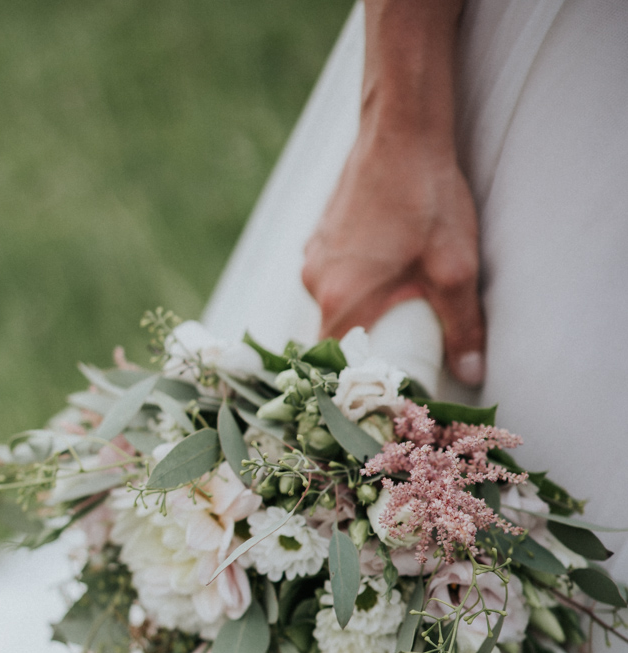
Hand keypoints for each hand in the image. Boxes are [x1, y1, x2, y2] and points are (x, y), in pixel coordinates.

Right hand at [303, 125, 484, 385]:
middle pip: (337, 336)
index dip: (357, 384)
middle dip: (368, 347)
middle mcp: (316, 281)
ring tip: (400, 306)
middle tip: (403, 350)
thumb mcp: (454, 268)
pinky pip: (334, 275)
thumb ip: (462, 325)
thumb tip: (472, 372)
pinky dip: (356, 283)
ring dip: (364, 311)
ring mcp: (314, 255)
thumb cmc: (426, 196)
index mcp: (341, 300)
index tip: (380, 392)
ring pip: (336, 303)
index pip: (337, 366)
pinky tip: (388, 269)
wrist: (402, 127)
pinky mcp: (320, 235)